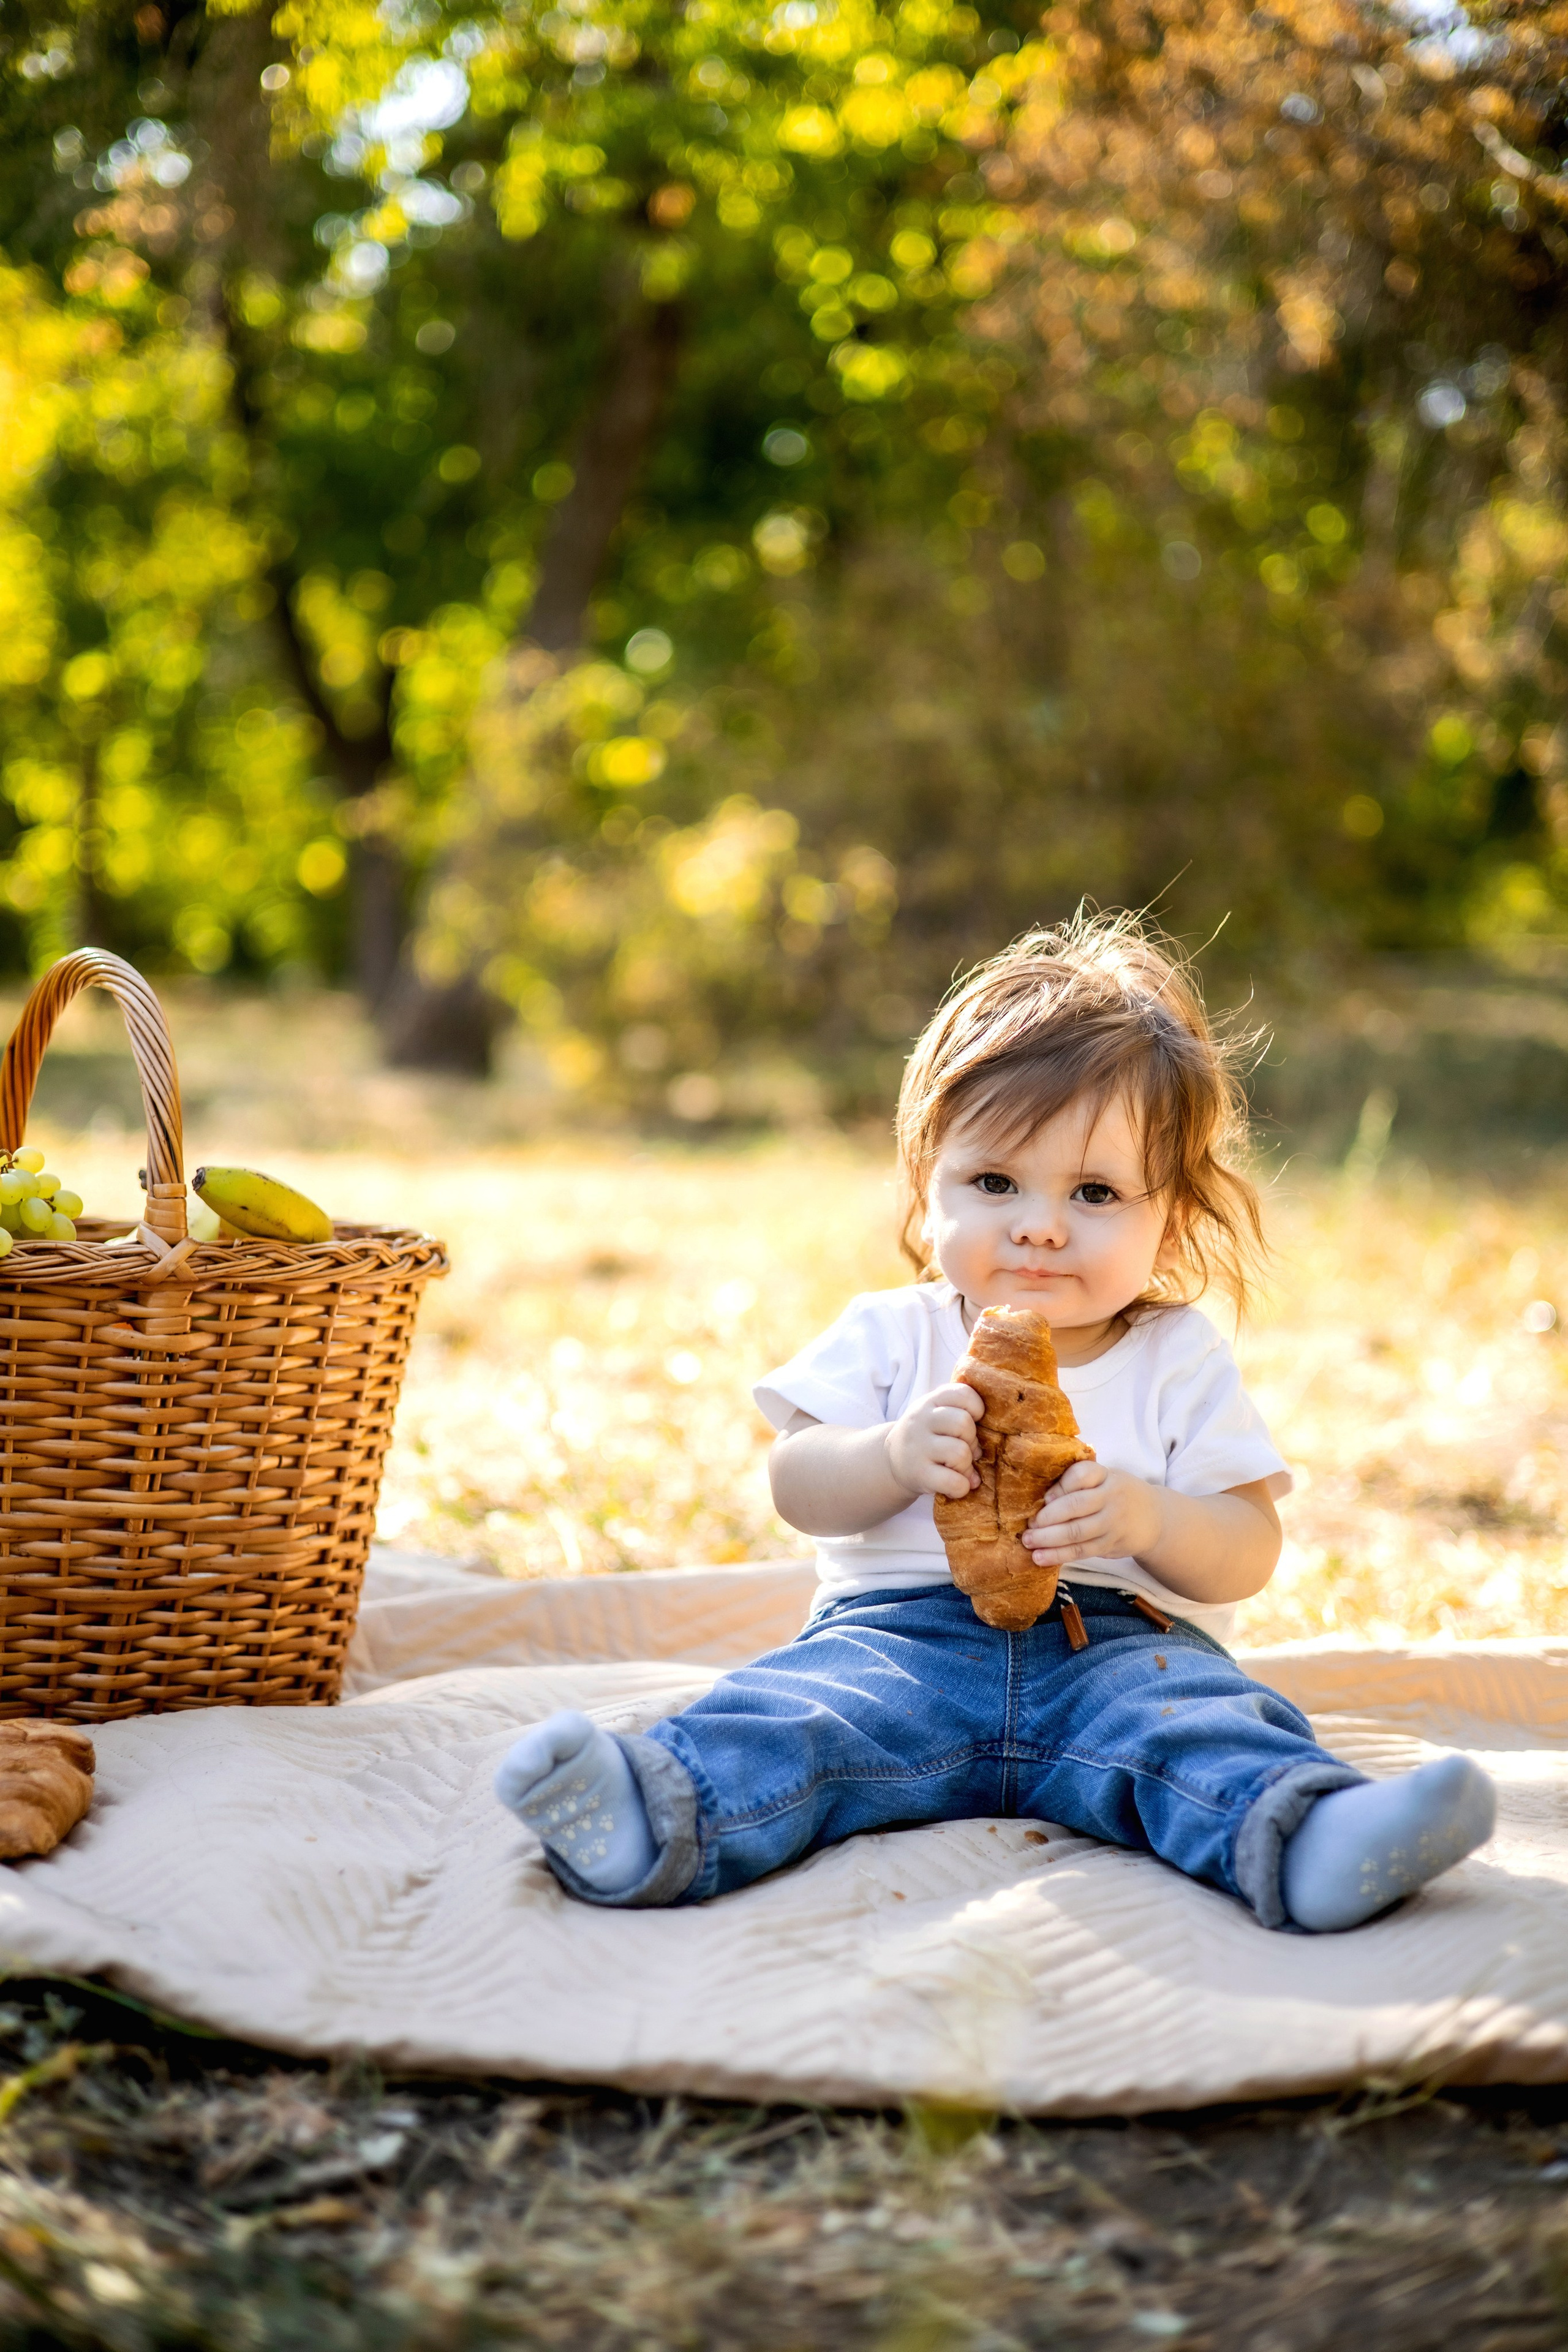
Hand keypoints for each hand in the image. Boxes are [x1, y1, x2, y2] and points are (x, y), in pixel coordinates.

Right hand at [884, 1382, 982, 1501]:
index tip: (973, 1421)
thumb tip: (994, 1436)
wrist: (890, 1461)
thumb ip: (960, 1412)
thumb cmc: (926, 1436)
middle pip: (963, 1423)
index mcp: (931, 1402)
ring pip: (960, 1452)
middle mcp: (922, 1420)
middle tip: (966, 1450)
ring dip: (967, 1466)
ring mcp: (919, 1447)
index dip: (977, 1409)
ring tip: (959, 1469)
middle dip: (972, 1441)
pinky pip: (953, 1481)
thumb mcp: (935, 1413)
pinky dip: (962, 1486)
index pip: (963, 1394)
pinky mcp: (919, 1473)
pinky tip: (957, 1485)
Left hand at [1021, 1460, 1164, 1567]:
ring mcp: (1113, 1523)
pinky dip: (1059, 1555)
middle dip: (1048, 1517)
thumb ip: (1078, 1483)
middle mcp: (1111, 1497)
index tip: (1044, 1498)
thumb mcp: (1104, 1479)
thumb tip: (1041, 1498)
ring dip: (1048, 1539)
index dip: (1061, 1486)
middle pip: (1076, 1505)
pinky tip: (1040, 1557)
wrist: (1154, 1518)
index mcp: (1106, 1475)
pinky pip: (1082, 1551)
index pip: (1082, 1475)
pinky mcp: (1111, 1544)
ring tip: (1028, 1542)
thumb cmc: (1116, 1494)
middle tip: (1028, 1525)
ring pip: (1077, 1532)